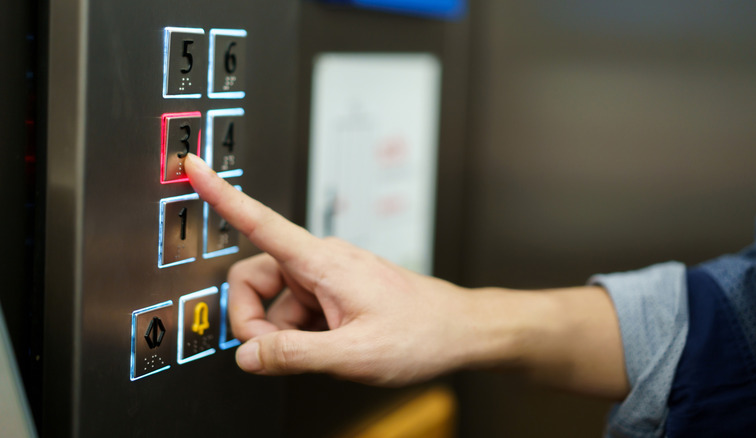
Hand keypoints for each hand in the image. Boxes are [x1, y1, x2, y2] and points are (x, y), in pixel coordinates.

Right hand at [184, 154, 471, 385]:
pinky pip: (296, 311)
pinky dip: (298, 334)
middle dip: (250, 319)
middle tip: (271, 353)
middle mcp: (321, 263)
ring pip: (274, 302)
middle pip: (253, 278)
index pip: (259, 221)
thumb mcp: (354, 353)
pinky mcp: (335, 295)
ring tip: (317, 353)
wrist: (458, 331)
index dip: (221, 194)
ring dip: (279, 333)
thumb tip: (248, 355)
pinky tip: (328, 347)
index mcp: (322, 262)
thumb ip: (294, 355)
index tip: (194, 167)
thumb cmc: (421, 332)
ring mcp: (327, 279)